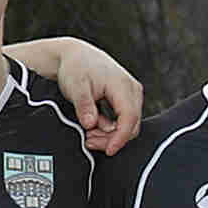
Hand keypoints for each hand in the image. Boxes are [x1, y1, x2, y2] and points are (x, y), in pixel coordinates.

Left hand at [12, 37, 143, 150]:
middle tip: (88, 141)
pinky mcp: (127, 99)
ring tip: (88, 133)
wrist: (75, 56)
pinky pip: (124, 120)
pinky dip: (110, 128)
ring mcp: (132, 95)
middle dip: (111, 138)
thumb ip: (84, 105)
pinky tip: (93, 127)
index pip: (129, 117)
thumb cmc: (76, 68)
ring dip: (109, 134)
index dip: (120, 137)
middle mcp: (132, 90)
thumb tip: (90, 124)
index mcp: (122, 85)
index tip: (109, 150)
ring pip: (129, 125)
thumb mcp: (75, 86)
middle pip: (132, 125)